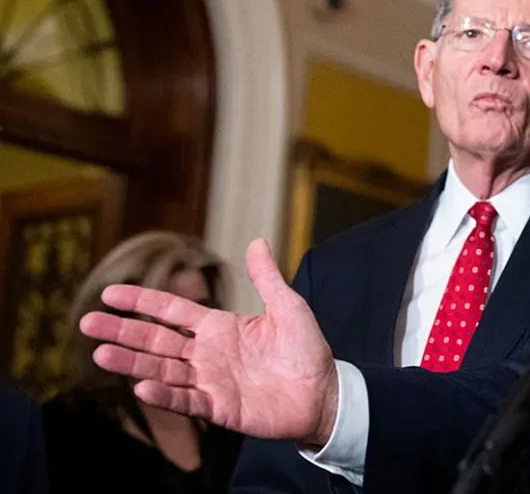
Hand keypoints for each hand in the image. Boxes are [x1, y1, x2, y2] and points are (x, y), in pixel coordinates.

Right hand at [79, 238, 340, 446]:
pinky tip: (141, 387)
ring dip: (132, 364)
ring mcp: (209, 381)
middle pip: (156, 341)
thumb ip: (267, 278)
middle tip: (87, 323)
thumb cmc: (306, 350)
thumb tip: (257, 241)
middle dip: (122, 333)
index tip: (110, 294)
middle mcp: (207, 353)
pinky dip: (164, 395)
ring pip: (162, 370)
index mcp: (219, 327)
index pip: (171, 311)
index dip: (142, 302)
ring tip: (100, 355)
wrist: (324, 393)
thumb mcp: (288, 307)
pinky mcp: (219, 407)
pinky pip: (186, 400)